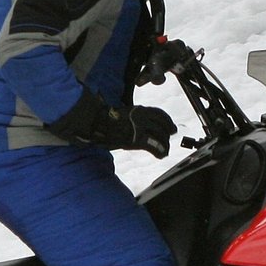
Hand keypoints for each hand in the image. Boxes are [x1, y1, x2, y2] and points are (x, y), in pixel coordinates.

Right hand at [46, 92, 173, 156]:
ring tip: (165, 150)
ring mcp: (139, 127)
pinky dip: (159, 151)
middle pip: (162, 125)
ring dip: (165, 144)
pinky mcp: (136, 139)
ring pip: (160, 136)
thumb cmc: (103, 119)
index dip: (168, 121)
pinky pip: (153, 145)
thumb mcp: (122, 114)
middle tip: (170, 139)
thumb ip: (132, 116)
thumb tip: (136, 122)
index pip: (158, 113)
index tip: (172, 127)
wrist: (93, 123)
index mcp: (138, 109)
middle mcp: (141, 117)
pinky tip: (161, 155)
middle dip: (168, 133)